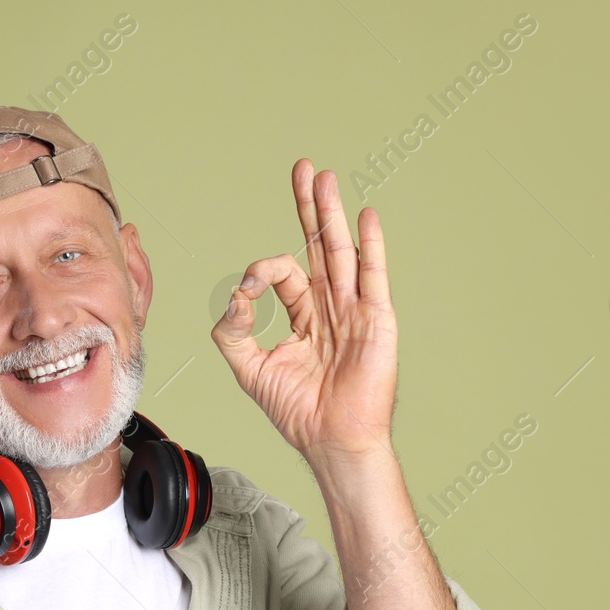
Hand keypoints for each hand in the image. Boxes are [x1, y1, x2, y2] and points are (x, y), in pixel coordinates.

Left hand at [210, 159, 398, 466]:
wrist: (332, 439)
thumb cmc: (298, 411)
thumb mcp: (250, 369)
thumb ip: (233, 332)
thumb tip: (235, 295)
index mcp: (304, 314)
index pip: (283, 273)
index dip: (262, 272)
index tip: (248, 290)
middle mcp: (330, 306)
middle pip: (318, 246)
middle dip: (309, 208)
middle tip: (303, 170)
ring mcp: (355, 310)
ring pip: (341, 251)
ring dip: (331, 214)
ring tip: (324, 178)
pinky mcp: (376, 319)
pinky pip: (373, 276)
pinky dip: (370, 245)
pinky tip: (365, 216)